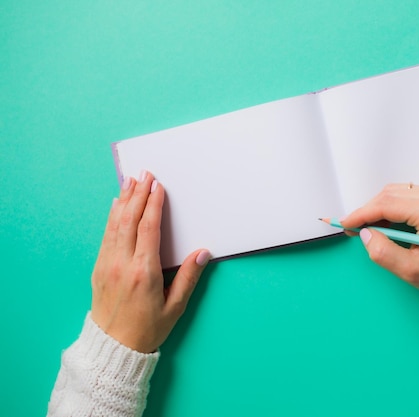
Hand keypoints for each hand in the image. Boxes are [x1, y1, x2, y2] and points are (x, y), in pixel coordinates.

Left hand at [90, 170, 210, 352]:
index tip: (158, 186)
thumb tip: (203, 253)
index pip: (149, 229)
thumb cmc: (147, 329)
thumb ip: (188, 278)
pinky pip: (106, 236)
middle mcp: (122, 264)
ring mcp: (107, 265)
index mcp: (143, 272)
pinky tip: (116, 205)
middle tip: (145, 174)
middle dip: (138, 194)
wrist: (112, 347)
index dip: (154, 204)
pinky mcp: (99, 268)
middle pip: (130, 220)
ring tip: (130, 181)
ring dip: (123, 200)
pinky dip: (111, 217)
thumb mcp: (174, 307)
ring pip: (115, 224)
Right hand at [341, 184, 418, 298]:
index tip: (344, 224)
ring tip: (366, 228)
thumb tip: (365, 235)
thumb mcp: (412, 271)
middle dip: (367, 211)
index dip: (361, 214)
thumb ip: (384, 253)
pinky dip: (389, 207)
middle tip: (353, 229)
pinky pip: (404, 195)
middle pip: (389, 194)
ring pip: (395, 192)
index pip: (386, 204)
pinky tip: (382, 223)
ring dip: (377, 208)